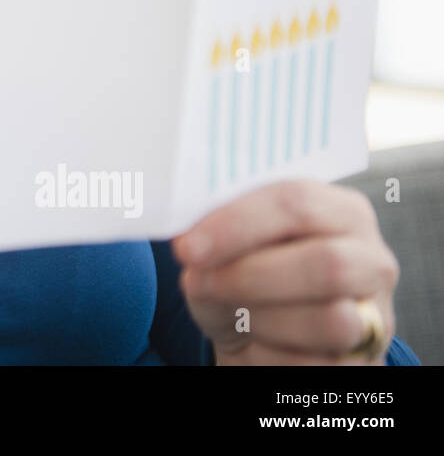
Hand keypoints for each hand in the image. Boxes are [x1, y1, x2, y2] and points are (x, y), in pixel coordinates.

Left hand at [173, 180, 398, 363]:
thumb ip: (216, 236)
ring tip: (230, 312)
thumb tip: (191, 246)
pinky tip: (253, 340)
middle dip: (250, 274)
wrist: (266, 338)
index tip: (188, 246)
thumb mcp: (231, 249)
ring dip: (261, 317)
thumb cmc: (249, 279)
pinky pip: (313, 363)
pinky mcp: (363, 362)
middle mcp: (370, 260)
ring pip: (331, 320)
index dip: (238, 223)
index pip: (297, 202)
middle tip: (196, 280)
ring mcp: (375, 315)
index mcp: (341, 211)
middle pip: (327, 262)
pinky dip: (268, 353)